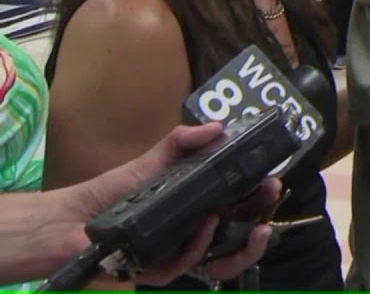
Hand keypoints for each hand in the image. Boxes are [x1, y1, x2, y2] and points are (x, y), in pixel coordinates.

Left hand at [60, 122, 280, 283]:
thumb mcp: (152, 161)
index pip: (237, 210)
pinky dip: (199, 246)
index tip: (273, 181)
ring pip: (221, 264)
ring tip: (245, 222)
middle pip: (238, 242)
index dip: (258, 199)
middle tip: (270, 200)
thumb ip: (182, 143)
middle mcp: (192, 237)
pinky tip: (206, 225)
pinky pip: (187, 265)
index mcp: (197, 211)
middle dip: (261, 229)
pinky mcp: (157, 271)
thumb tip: (216, 127)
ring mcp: (177, 256)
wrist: (69, 220)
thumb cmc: (111, 193)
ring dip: (240, 246)